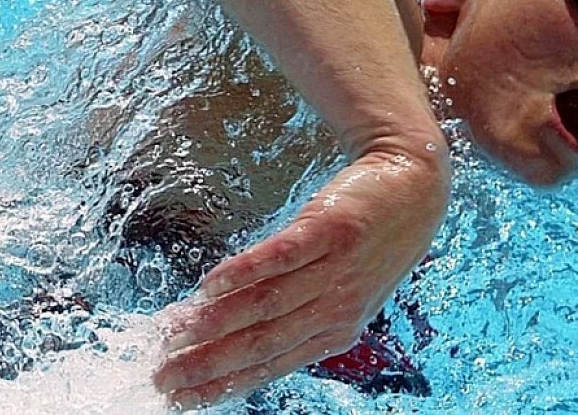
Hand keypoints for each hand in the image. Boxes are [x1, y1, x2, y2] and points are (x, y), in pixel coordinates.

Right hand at [152, 149, 448, 407]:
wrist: (413, 183)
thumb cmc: (367, 239)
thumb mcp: (339, 289)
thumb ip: (291, 311)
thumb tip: (222, 323)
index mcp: (333, 332)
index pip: (267, 365)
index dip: (220, 383)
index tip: (178, 395)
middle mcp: (335, 309)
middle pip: (260, 343)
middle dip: (207, 364)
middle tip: (163, 374)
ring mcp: (335, 270)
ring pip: (266, 305)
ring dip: (215, 322)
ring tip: (174, 332)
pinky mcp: (332, 229)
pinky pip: (282, 256)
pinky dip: (244, 272)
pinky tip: (210, 284)